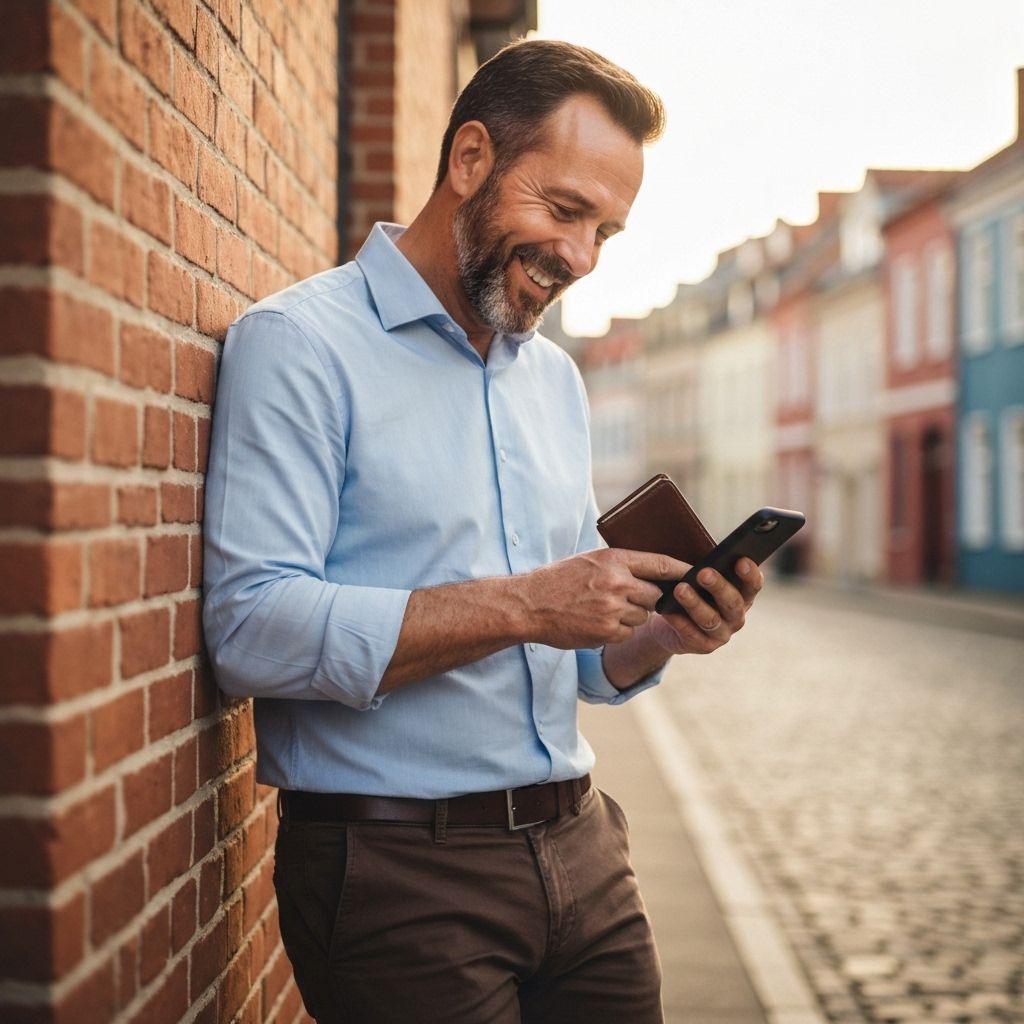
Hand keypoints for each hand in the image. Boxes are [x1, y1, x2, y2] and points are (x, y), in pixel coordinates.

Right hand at [519, 548, 688, 648]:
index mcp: (614, 560)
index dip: (682, 570)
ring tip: (603, 610)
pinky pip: (627, 634)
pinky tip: (595, 623)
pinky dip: (616, 631)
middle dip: (648, 599)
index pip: (660, 564)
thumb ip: (618, 565)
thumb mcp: (588, 560)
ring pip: (641, 617)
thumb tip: (651, 572)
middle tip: (628, 598)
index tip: (696, 574)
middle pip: (655, 595)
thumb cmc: (557, 580)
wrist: (529, 605)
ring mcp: (612, 609)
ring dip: (630, 616)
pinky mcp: (605, 632)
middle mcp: (617, 583)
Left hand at [647, 557, 764, 655]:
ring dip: (695, 603)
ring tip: (680, 589)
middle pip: (732, 602)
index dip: (750, 574)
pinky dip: (679, 621)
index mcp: (742, 597)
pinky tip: (668, 611)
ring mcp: (722, 634)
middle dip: (718, 587)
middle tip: (703, 573)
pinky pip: (691, 633)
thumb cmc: (693, 594)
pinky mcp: (704, 646)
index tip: (741, 560)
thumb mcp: (703, 582)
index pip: (753, 585)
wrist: (673, 625)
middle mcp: (736, 617)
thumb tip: (705, 563)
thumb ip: (710, 573)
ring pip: (710, 619)